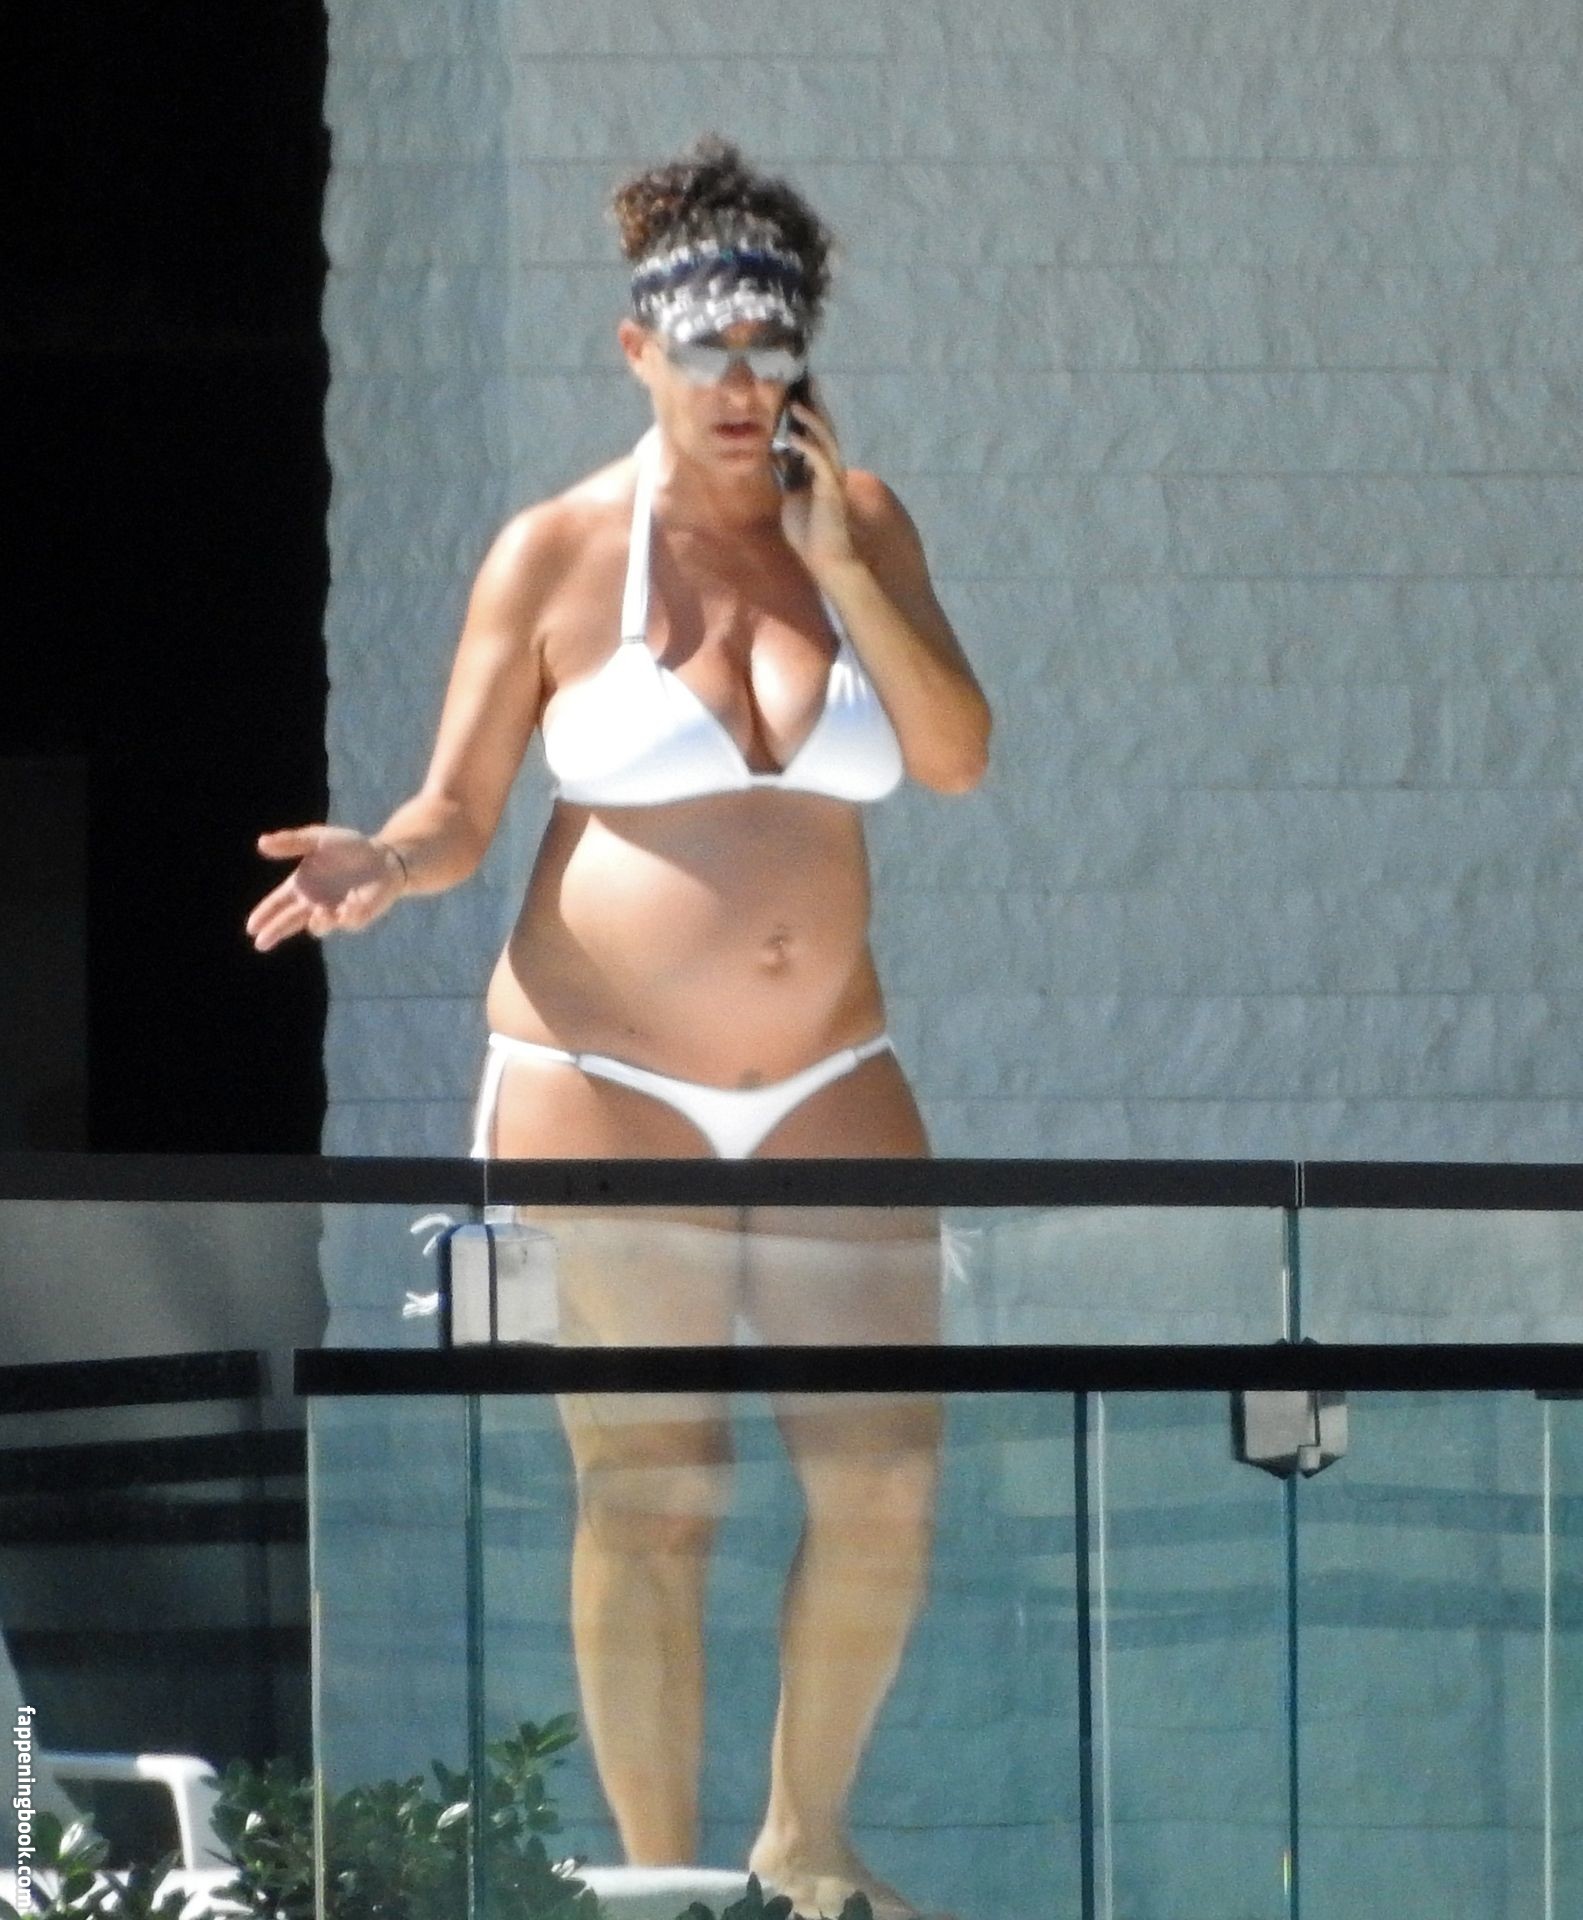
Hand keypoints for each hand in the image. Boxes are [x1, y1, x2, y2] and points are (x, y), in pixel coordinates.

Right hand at [246, 825, 402, 950]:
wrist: (383, 855)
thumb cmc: (348, 847)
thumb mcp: (316, 840)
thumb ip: (291, 842)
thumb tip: (261, 843)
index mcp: (300, 887)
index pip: (277, 904)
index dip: (264, 915)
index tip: (251, 927)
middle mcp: (313, 904)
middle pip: (290, 921)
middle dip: (276, 931)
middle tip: (261, 942)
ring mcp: (334, 913)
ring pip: (319, 926)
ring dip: (318, 922)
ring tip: (319, 913)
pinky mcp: (356, 917)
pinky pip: (348, 921)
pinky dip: (346, 915)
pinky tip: (348, 906)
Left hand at [779, 390, 856, 577]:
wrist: (825, 559)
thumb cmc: (809, 532)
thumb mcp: (790, 495)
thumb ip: (786, 473)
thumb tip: (776, 451)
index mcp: (819, 469)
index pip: (815, 433)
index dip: (807, 412)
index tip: (796, 390)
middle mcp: (829, 469)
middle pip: (824, 429)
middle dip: (815, 405)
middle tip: (806, 380)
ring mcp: (832, 478)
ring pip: (826, 441)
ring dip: (811, 422)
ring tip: (797, 404)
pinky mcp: (831, 491)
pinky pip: (820, 463)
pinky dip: (808, 448)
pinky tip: (793, 439)